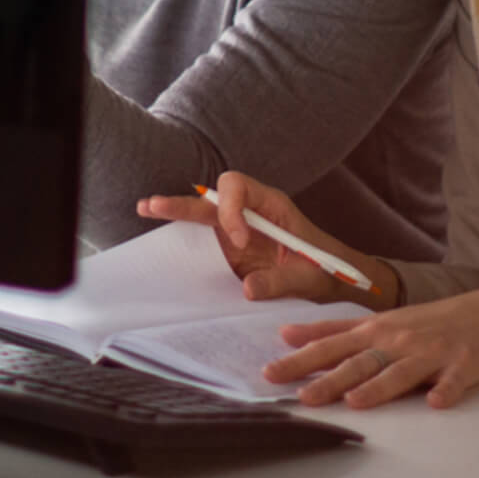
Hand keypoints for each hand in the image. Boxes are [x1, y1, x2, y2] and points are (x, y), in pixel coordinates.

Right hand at [136, 171, 391, 306]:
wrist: (332, 281)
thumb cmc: (326, 271)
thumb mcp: (309, 277)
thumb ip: (280, 282)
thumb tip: (247, 289)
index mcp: (272, 206)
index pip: (240, 188)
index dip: (232, 210)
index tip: (240, 241)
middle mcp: (250, 212)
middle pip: (213, 197)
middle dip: (185, 202)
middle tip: (155, 206)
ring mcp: (238, 230)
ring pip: (203, 214)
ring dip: (176, 211)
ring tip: (145, 208)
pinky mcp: (230, 250)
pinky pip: (203, 238)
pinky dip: (182, 234)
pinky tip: (160, 235)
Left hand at [266, 287, 478, 409]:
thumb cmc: (428, 322)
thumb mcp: (379, 321)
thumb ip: (333, 330)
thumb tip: (285, 333)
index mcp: (377, 331)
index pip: (331, 345)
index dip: (300, 359)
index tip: (270, 372)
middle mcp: (399, 340)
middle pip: (360, 362)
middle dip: (330, 379)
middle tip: (302, 397)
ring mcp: (432, 353)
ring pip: (402, 372)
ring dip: (379, 386)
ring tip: (356, 401)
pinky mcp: (464, 365)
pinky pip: (454, 381)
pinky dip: (445, 391)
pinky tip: (437, 403)